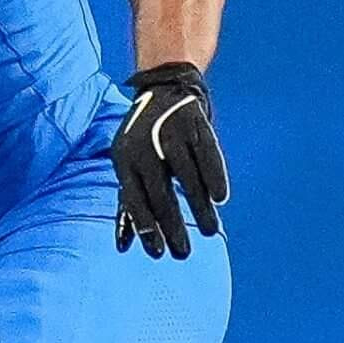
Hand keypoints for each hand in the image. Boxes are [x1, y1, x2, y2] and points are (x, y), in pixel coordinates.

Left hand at [113, 62, 228, 259]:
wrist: (165, 88)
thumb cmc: (144, 138)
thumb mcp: (128, 165)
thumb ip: (128, 200)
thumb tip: (122, 243)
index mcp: (124, 162)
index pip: (133, 201)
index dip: (145, 228)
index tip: (156, 253)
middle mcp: (144, 150)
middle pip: (160, 195)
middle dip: (172, 227)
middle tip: (183, 253)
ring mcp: (171, 137)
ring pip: (187, 179)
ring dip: (199, 208)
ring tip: (211, 231)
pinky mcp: (196, 126)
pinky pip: (208, 156)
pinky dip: (215, 177)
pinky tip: (221, 199)